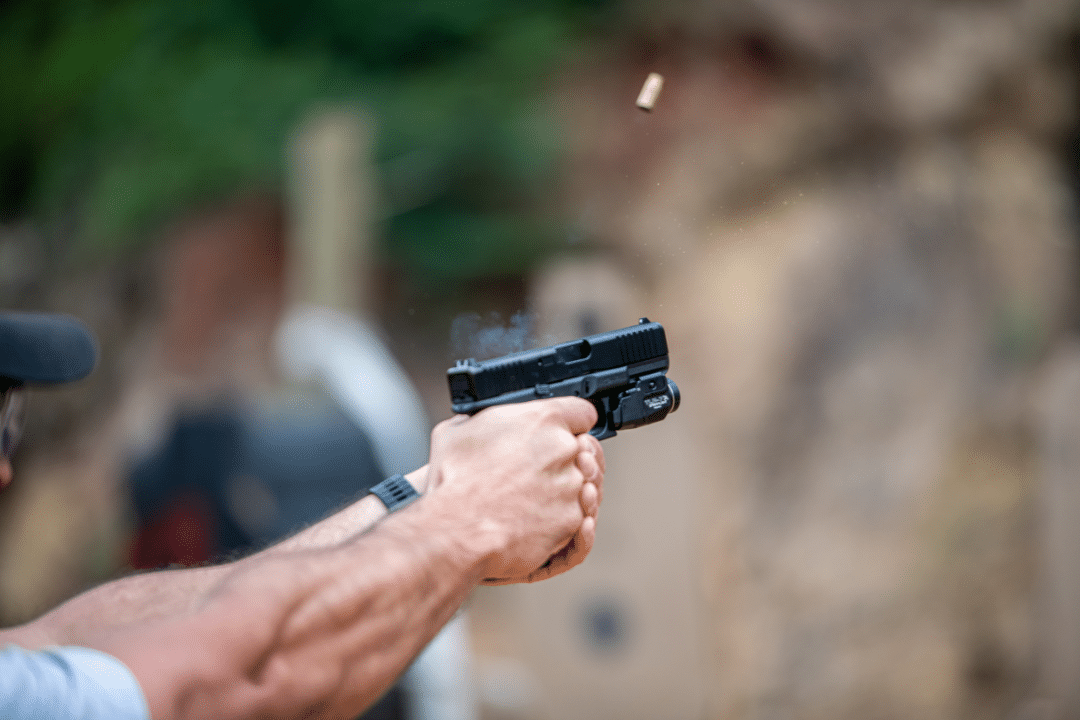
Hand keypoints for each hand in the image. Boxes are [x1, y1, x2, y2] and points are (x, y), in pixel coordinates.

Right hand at [423, 398, 604, 582]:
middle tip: (535, 471)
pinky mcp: (571, 518)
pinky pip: (575, 514)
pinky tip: (533, 517)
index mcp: (543, 419)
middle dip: (563, 459)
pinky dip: (559, 518)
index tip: (560, 433)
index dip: (570, 423)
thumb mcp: (456, 431)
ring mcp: (571, 485)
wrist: (457, 530)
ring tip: (530, 498)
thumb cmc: (455, 482)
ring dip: (561, 489)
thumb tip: (481, 422)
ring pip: (580, 483)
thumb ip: (483, 420)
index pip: (581, 412)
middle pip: (581, 449)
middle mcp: (564, 448)